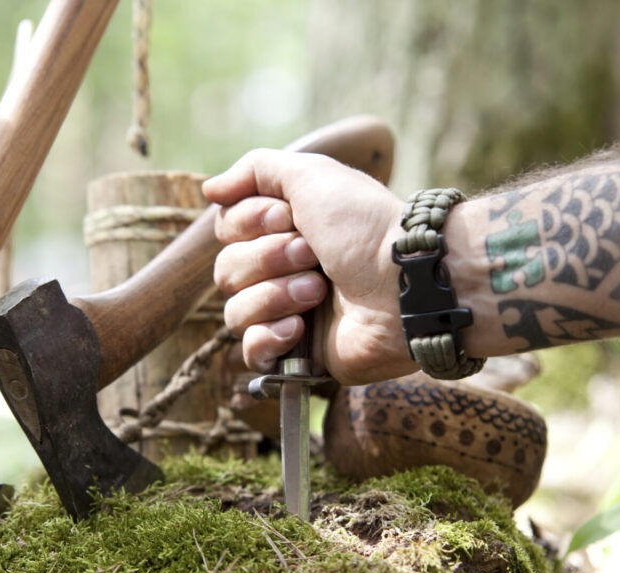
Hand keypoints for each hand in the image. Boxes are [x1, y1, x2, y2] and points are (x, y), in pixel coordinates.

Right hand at [206, 149, 417, 384]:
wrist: (408, 283)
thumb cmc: (366, 226)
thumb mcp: (312, 175)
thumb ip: (257, 170)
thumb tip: (210, 191)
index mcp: (285, 230)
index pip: (226, 230)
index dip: (249, 224)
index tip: (289, 218)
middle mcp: (283, 271)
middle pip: (226, 270)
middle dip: (267, 260)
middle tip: (313, 256)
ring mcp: (290, 314)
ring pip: (234, 312)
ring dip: (274, 296)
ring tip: (318, 292)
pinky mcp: (299, 355)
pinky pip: (252, 353)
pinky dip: (268, 338)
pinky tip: (299, 330)